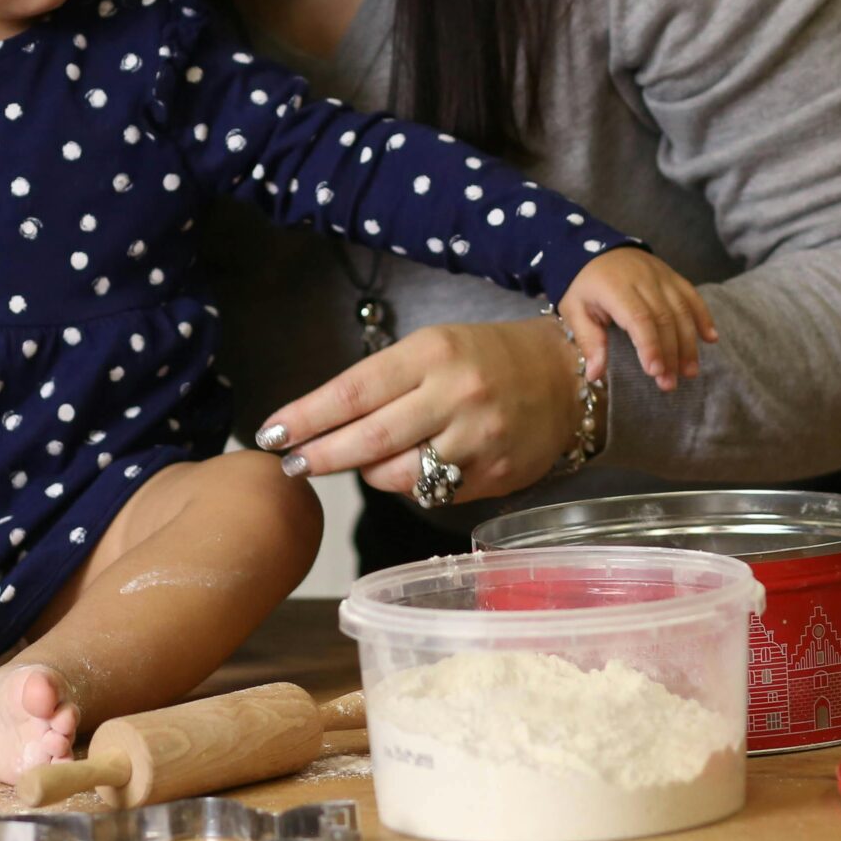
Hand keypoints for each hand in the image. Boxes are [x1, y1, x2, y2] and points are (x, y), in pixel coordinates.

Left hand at [252, 316, 592, 504]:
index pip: (353, 391)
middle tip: (290, 463)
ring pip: (398, 475)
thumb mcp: (434, 348)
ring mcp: (478, 440)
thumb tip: (323, 422)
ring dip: (366, 473)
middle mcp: (455, 395)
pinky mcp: (495, 475)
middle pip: (368, 439)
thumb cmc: (488, 357)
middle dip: (319, 455)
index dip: (306, 416)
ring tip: (357, 461)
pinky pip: (433, 492)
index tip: (271, 432)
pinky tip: (407, 468)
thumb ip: (385, 383)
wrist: (569, 377)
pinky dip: (409, 485)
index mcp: (433, 354)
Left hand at [559, 246, 716, 391]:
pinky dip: (704, 317)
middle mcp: (642, 279)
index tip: (655, 372)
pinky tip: (711, 338)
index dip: (650, 346)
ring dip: (688, 343)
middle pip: (664, 318)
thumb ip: (589, 341)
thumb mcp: (574, 311)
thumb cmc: (581, 285)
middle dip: (670, 354)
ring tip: (689, 372)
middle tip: (669, 383)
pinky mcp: (672, 275)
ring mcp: (660, 275)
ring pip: (682, 309)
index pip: (639, 318)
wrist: (590, 248)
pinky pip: (692, 296)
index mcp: (615, 287)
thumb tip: (595, 375)